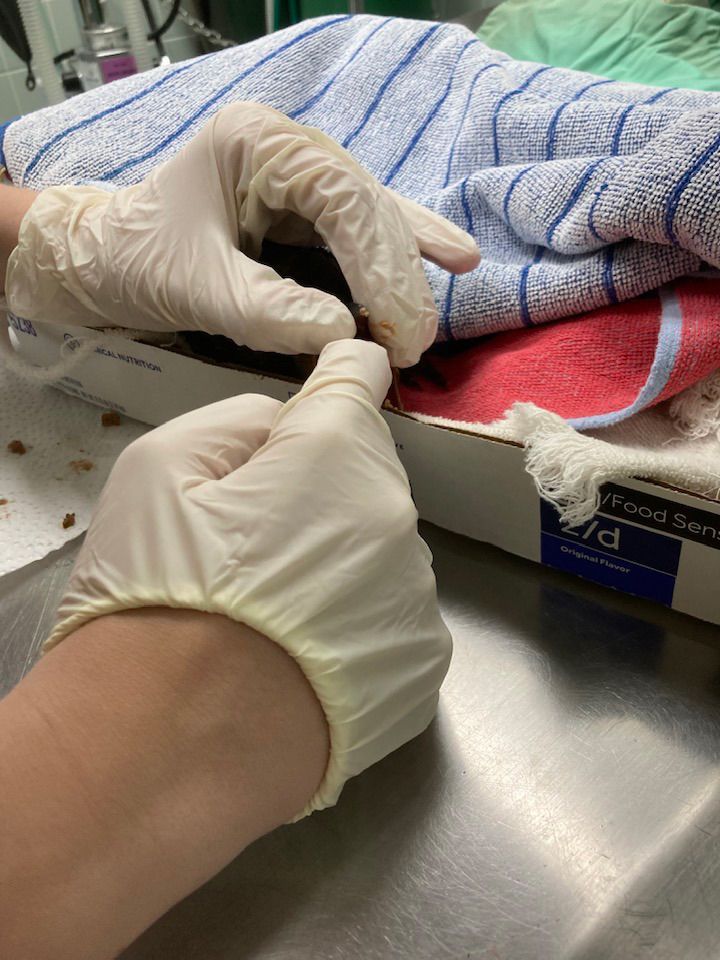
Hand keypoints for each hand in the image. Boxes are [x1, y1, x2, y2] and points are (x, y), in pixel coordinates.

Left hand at [6, 103, 478, 366]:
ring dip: (404, 275)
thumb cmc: (137, 261)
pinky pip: (361, 233)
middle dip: (397, 277)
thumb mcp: (195, 287)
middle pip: (368, 208)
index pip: (342, 196)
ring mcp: (300, 180)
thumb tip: (343, 337)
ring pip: (374, 220)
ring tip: (428, 326)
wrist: (100, 263)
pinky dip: (398, 258)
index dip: (381, 263)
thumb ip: (267, 311)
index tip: (398, 325)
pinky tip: (454, 259)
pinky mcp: (303, 213)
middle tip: (415, 342)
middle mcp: (289, 152)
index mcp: (259, 144)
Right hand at [46, 338, 452, 813]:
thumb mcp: (155, 469)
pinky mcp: (424, 671)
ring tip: (277, 618)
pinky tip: (308, 661)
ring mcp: (419, 598)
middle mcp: (397, 517)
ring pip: (382, 552)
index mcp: (336, 453)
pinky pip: (394, 619)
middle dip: (324, 487)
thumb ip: (238, 420)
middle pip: (367, 475)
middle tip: (255, 543)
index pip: (360, 379)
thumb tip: (286, 424)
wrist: (177, 749)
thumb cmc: (156, 598)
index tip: (325, 393)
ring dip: (344, 562)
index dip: (336, 380)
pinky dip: (360, 626)